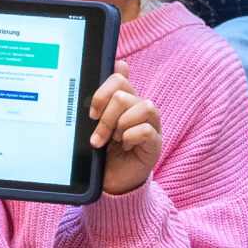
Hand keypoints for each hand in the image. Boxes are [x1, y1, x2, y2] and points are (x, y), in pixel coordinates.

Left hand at [88, 60, 161, 195]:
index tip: (91, 112)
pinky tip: (127, 148)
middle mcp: (139, 109)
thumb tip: (118, 64)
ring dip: (121, 126)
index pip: (119, 78)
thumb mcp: (96, 125)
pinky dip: (132, 138)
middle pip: (124, 94)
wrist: (111, 183)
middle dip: (106, 116)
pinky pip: (147, 130)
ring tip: (115, 141)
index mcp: (124, 101)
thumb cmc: (104, 153)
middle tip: (98, 135)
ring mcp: (151, 125)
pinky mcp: (156, 143)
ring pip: (142, 107)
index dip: (103, 91)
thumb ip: (103, 99)